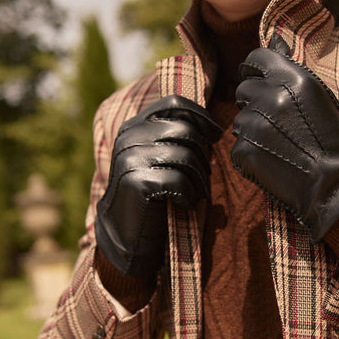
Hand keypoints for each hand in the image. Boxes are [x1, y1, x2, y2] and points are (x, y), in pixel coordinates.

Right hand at [95, 95, 221, 276]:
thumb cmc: (151, 192)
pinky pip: (180, 181)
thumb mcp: (157, 157)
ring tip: (195, 192)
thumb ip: (174, 137)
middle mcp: (129, 137)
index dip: (201, 116)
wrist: (124, 234)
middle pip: (186, 130)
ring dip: (199, 179)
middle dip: (203, 155)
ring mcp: (131, 158)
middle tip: (203, 177)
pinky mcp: (137, 182)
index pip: (174, 104)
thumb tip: (215, 130)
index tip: (215, 135)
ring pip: (187, 156)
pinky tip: (184, 203)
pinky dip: (189, 195)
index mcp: (134, 126)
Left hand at [232, 48, 338, 242]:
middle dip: (254, 101)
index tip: (257, 78)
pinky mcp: (244, 150)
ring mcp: (254, 125)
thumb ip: (291, 70)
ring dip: (253, 129)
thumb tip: (273, 39)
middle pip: (244, 89)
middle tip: (275, 120)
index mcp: (293, 78)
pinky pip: (239, 145)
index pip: (257, 57)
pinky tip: (274, 159)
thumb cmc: (333, 138)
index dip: (255, 68)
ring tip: (279, 143)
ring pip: (240, 119)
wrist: (336, 184)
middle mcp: (270, 96)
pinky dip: (251, 152)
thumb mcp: (319, 95)